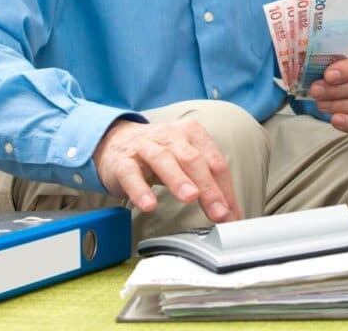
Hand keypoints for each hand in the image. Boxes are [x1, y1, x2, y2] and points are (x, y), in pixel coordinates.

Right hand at [93, 118, 241, 221]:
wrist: (116, 142)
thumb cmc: (158, 154)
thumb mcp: (185, 161)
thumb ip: (207, 184)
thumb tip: (229, 213)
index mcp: (192, 133)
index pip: (214, 161)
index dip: (225, 189)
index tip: (231, 213)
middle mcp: (170, 136)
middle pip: (193, 160)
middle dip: (208, 187)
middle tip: (218, 211)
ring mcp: (145, 147)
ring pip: (164, 160)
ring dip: (179, 180)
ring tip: (190, 198)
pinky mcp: (122, 161)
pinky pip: (131, 174)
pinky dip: (140, 189)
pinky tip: (149, 204)